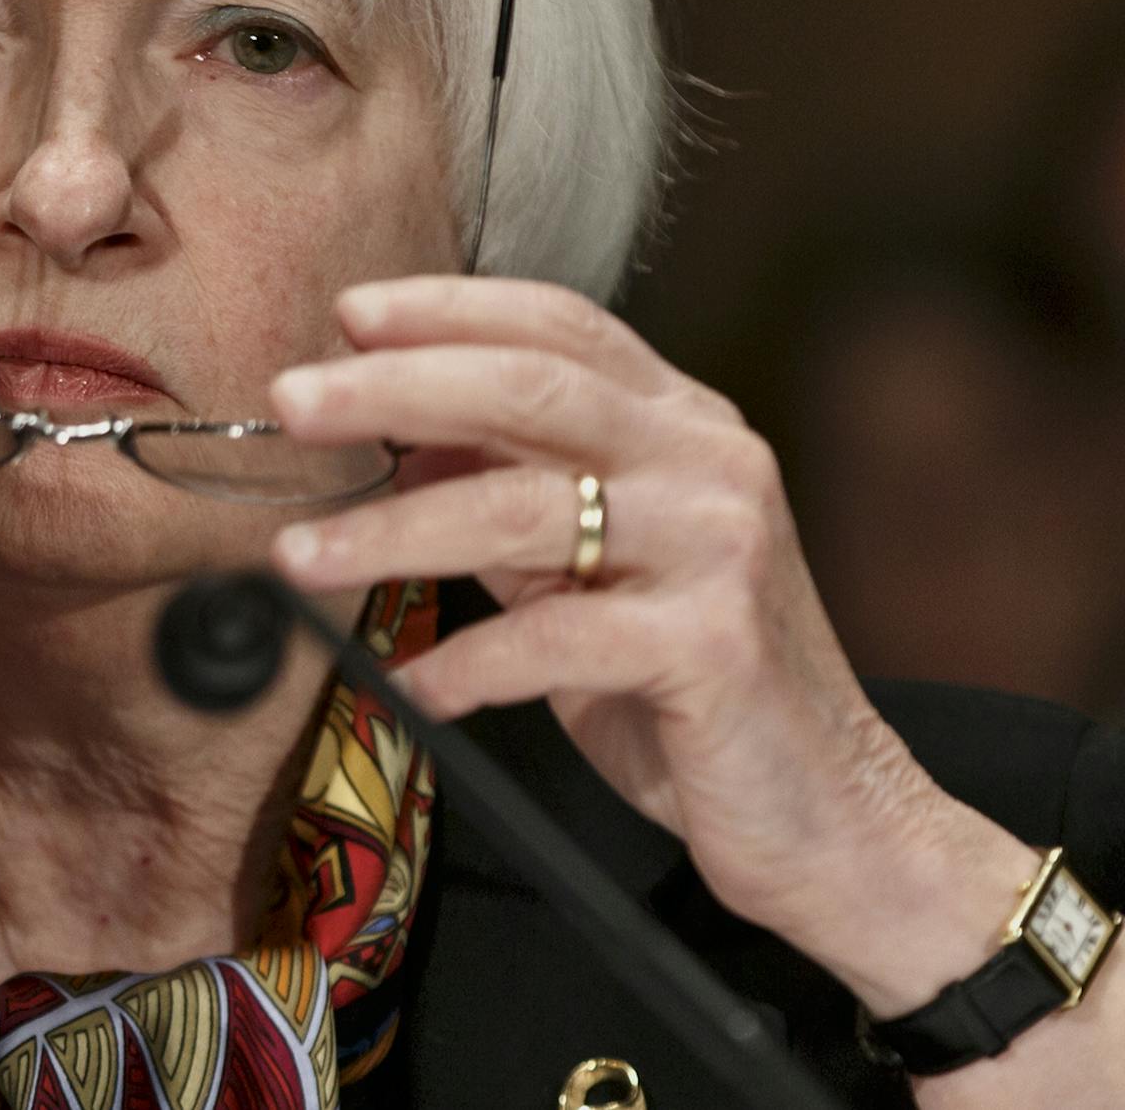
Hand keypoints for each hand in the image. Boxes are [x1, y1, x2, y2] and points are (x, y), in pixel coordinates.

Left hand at [265, 275, 975, 947]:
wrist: (832, 816)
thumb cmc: (696, 692)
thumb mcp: (595, 575)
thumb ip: (514, 506)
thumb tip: (401, 449)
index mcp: (683, 426)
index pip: (559, 324)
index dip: (449, 307)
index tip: (348, 312)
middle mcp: (709, 462)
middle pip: (531, 386)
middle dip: (393, 386)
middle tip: (291, 399)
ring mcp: (719, 546)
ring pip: (523, 508)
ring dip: (391, 532)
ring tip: (297, 559)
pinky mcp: (712, 644)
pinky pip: (553, 639)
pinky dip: (464, 663)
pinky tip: (409, 688)